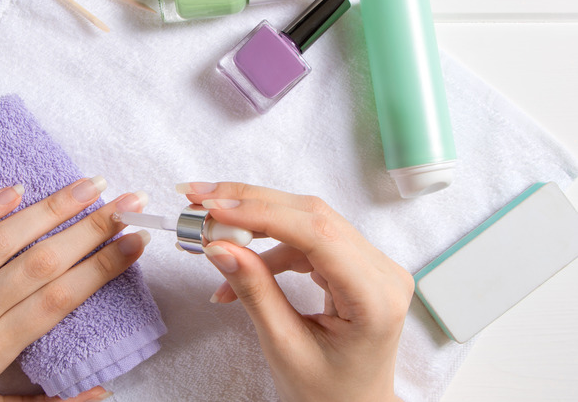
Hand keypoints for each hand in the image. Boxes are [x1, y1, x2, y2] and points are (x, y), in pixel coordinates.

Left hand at [0, 177, 148, 401]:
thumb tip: (101, 393)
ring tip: (90, 185)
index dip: (103, 267)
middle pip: (42, 262)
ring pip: (3, 238)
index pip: (60, 299)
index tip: (136, 241)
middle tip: (130, 201)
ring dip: (50, 209)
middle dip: (92, 228)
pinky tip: (18, 188)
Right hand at [179, 182, 413, 401]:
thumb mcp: (284, 346)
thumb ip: (255, 291)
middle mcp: (382, 272)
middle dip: (251, 204)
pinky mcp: (353, 265)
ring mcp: (370, 265)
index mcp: (375, 297)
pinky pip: (306, 240)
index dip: (262, 214)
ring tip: (212, 234)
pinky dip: (267, 248)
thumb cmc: (328, 393)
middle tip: (201, 200)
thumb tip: (220, 246)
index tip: (214, 208)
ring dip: (255, 222)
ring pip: (306, 221)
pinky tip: (238, 264)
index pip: (317, 233)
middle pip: (311, 215)